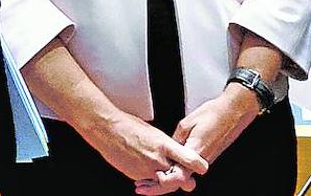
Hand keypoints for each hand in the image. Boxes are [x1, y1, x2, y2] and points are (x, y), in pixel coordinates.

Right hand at [81, 111, 207, 187]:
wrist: (107, 130)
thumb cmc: (128, 126)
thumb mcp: (154, 132)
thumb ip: (167, 145)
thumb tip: (176, 152)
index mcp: (164, 144)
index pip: (189, 158)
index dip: (198, 165)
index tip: (203, 168)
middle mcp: (157, 158)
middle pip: (179, 177)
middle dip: (184, 180)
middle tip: (189, 183)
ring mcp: (146, 168)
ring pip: (164, 183)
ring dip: (167, 182)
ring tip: (166, 176)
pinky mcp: (136, 175)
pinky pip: (150, 182)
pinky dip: (152, 180)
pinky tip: (149, 173)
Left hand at [134, 87, 259, 194]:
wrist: (233, 112)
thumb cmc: (213, 114)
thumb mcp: (186, 124)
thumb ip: (175, 140)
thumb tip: (167, 147)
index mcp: (194, 153)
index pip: (176, 175)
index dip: (161, 181)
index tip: (148, 181)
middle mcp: (201, 160)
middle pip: (178, 179)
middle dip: (160, 183)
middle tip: (143, 185)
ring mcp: (205, 159)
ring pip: (184, 174)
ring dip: (168, 177)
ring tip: (151, 176)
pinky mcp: (208, 155)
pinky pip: (190, 167)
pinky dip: (178, 169)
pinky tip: (168, 165)